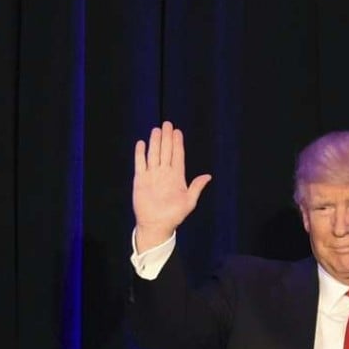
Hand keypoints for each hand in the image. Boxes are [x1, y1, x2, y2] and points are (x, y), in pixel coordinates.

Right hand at [132, 120, 211, 251]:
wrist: (156, 224)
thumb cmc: (174, 215)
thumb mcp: (189, 201)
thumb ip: (196, 187)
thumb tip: (208, 176)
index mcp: (177, 177)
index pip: (178, 156)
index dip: (178, 143)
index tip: (177, 131)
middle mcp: (164, 173)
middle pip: (166, 151)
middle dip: (167, 138)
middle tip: (167, 124)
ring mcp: (152, 175)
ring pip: (154, 154)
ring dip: (155, 142)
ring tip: (157, 130)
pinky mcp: (140, 179)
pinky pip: (140, 163)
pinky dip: (140, 154)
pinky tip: (142, 143)